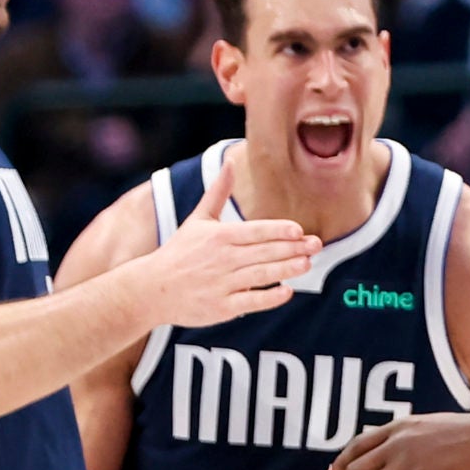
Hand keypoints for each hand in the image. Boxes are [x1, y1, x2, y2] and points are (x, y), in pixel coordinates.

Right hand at [140, 159, 319, 326]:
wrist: (152, 289)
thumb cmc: (179, 252)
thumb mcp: (197, 219)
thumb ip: (217, 192)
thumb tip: (230, 162)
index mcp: (219, 236)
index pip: (254, 231)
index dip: (278, 231)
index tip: (299, 230)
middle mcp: (222, 259)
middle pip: (263, 252)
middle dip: (292, 249)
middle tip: (317, 245)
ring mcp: (222, 284)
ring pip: (260, 275)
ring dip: (286, 270)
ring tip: (307, 264)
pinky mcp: (221, 307)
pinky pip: (250, 302)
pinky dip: (269, 298)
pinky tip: (287, 292)